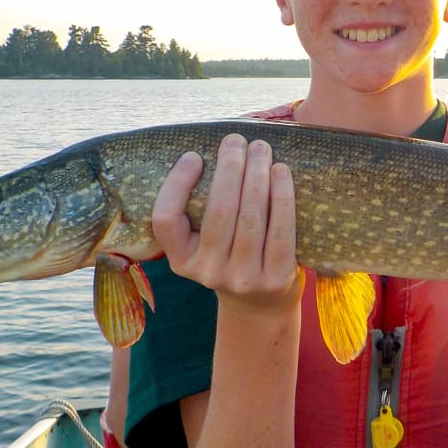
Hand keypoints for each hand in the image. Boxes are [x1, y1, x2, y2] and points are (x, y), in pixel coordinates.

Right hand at [151, 133, 303, 311]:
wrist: (261, 306)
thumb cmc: (231, 258)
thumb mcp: (203, 244)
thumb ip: (200, 210)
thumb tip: (215, 152)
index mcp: (181, 261)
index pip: (166, 220)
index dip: (177, 185)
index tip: (194, 155)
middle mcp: (207, 272)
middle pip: (218, 212)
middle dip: (229, 168)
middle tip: (236, 140)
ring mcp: (242, 278)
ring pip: (249, 217)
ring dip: (256, 175)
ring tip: (260, 148)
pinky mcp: (275, 278)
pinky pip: (279, 230)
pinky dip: (281, 196)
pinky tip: (281, 172)